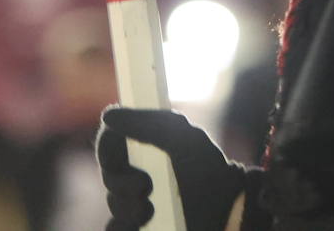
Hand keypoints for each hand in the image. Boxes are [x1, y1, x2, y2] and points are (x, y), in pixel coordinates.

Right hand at [97, 106, 249, 230]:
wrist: (226, 210)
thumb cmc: (209, 170)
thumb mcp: (184, 139)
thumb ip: (147, 124)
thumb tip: (108, 115)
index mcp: (147, 146)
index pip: (111, 141)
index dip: (107, 146)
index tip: (115, 155)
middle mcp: (140, 171)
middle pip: (108, 173)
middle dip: (121, 181)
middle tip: (146, 186)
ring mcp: (139, 200)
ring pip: (113, 202)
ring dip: (127, 206)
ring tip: (151, 209)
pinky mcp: (141, 226)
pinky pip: (115, 228)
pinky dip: (122, 226)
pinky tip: (143, 223)